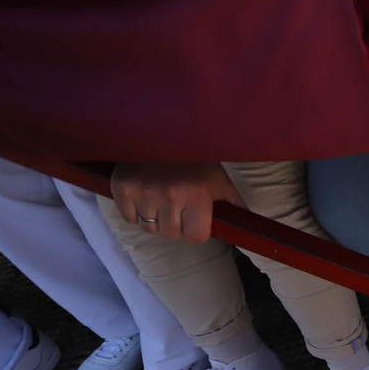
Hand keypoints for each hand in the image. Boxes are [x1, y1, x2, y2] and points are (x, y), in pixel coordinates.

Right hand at [111, 162, 244, 242]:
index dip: (196, 229)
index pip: (195, 237)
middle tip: (177, 205)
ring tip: (161, 198)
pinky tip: (144, 195)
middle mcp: (170, 196)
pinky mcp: (122, 188)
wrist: (163, 132)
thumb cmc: (196, 161)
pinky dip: (135, 212)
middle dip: (176, 224)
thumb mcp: (220, 182)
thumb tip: (246, 232)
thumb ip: (233, 208)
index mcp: (198, 196)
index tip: (196, 217)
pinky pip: (129, 218)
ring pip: (149, 228)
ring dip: (156, 219)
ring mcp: (143, 192)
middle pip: (171, 234)